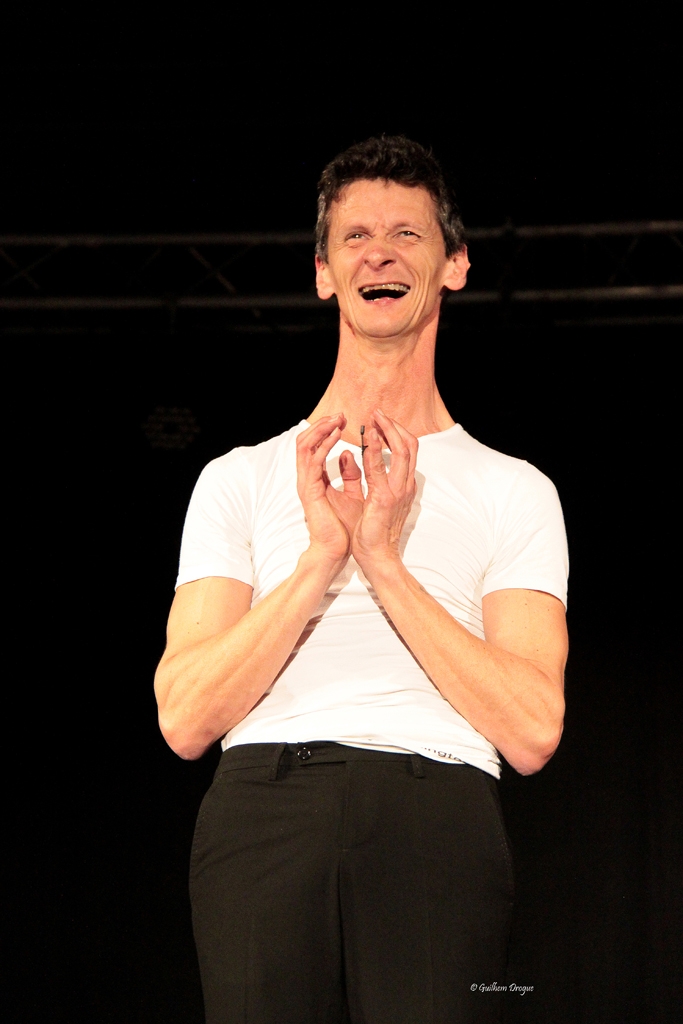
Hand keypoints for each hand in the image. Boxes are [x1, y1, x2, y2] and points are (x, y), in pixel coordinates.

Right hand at [296, 415, 363, 567]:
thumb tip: (350, 455)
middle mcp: (308, 478)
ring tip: (337, 419)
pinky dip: (324, 446)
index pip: (315, 445)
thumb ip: (350, 475)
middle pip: (305, 441)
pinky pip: (312, 461)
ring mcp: (306, 483)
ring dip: (321, 430)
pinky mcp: (309, 491)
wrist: (337, 551)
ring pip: (304, 446)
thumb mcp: (353, 494)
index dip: (327, 430)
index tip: (345, 420)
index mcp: (317, 478)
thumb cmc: (345, 527)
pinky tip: (337, 436)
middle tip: (340, 414)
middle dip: (322, 425)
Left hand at [351, 409, 417, 571]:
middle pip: (409, 445)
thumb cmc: (374, 531)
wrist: (378, 557)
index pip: (408, 451)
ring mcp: (398, 491)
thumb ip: (369, 478)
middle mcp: (406, 485)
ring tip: (373, 417)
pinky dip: (373, 448)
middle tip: (377, 412)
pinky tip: (364, 436)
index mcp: (405, 485)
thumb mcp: (375, 499)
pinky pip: (379, 468)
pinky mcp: (384, 498)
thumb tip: (356, 458)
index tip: (381, 421)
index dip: (396, 432)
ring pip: (401, 451)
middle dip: (394, 425)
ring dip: (387, 430)